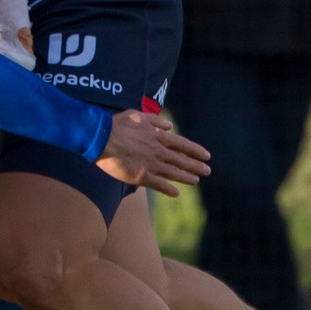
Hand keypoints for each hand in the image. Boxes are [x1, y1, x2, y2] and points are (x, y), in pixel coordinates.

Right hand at [95, 109, 210, 196]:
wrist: (102, 139)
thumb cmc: (117, 125)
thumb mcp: (138, 116)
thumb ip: (155, 121)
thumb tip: (169, 125)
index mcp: (158, 137)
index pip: (182, 145)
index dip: (196, 151)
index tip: (206, 155)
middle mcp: (159, 151)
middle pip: (182, 160)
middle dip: (196, 166)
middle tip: (207, 171)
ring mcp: (151, 165)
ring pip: (174, 173)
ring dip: (187, 177)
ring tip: (197, 181)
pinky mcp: (142, 177)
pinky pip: (159, 184)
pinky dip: (169, 189)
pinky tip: (176, 193)